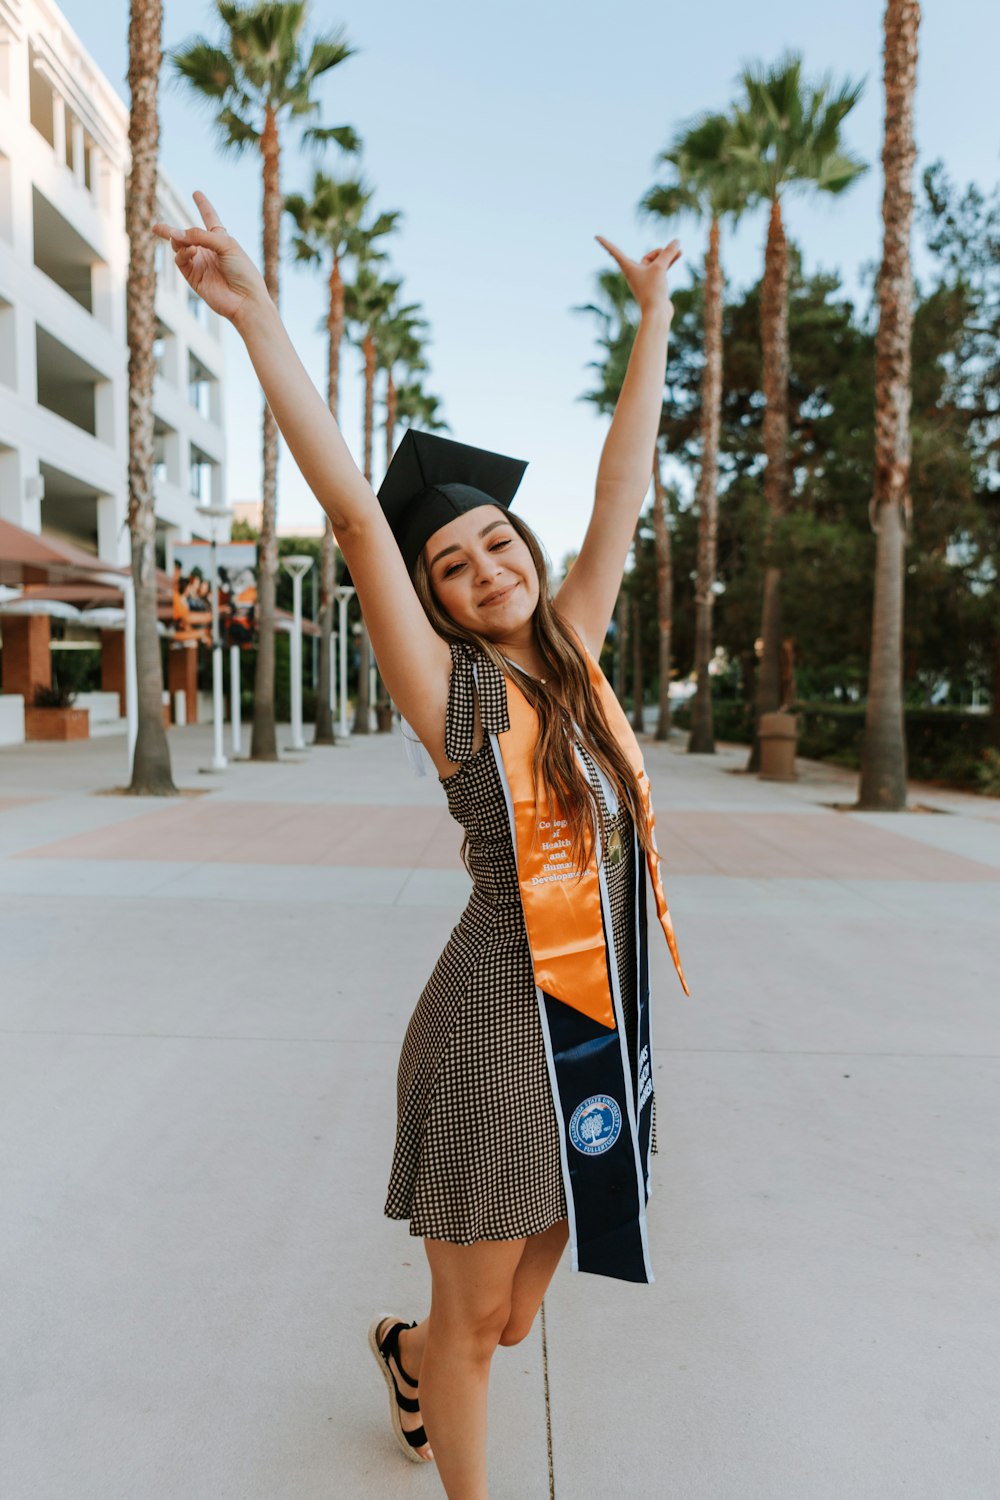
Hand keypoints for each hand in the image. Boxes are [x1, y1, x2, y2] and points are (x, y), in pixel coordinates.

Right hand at [152, 191, 267, 323]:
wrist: (245, 299)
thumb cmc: (243, 271)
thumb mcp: (226, 244)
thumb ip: (201, 235)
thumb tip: (176, 233)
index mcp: (221, 239)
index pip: (210, 218)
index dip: (203, 206)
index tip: (196, 193)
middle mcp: (208, 250)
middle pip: (186, 235)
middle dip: (171, 230)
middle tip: (156, 228)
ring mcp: (200, 263)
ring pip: (179, 246)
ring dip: (178, 239)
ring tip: (179, 238)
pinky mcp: (193, 277)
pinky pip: (180, 260)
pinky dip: (183, 252)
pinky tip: (191, 251)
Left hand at [594, 235, 681, 318]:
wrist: (657, 313)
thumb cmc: (653, 290)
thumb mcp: (661, 267)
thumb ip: (668, 253)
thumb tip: (676, 242)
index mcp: (628, 268)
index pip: (614, 251)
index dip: (606, 243)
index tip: (596, 237)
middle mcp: (634, 273)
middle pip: (649, 256)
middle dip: (661, 253)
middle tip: (671, 255)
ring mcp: (645, 279)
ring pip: (657, 262)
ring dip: (667, 256)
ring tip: (680, 251)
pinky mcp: (654, 284)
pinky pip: (661, 269)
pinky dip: (668, 263)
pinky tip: (678, 256)